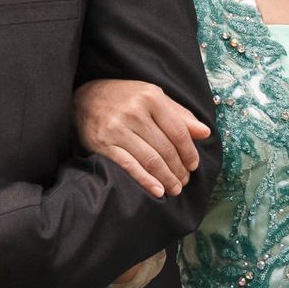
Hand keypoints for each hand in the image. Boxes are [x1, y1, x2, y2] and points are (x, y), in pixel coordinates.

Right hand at [73, 78, 210, 198]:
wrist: (84, 98)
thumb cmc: (124, 99)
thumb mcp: (152, 97)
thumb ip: (179, 114)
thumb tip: (205, 133)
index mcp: (151, 97)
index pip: (178, 131)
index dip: (189, 152)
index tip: (193, 165)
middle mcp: (134, 112)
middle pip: (165, 148)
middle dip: (179, 169)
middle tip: (184, 181)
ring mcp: (117, 129)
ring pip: (150, 160)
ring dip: (166, 178)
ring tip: (174, 188)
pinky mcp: (103, 144)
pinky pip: (130, 166)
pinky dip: (146, 181)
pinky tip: (157, 190)